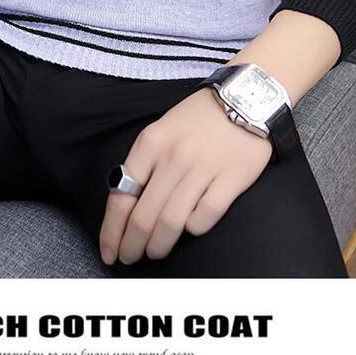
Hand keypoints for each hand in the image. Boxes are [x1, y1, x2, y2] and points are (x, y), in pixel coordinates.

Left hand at [100, 86, 271, 266]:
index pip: (121, 197)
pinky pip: (205, 216)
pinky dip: (193, 228)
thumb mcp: (161, 131)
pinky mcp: (231, 178)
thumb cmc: (199, 119)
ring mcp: (203, 168)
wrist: (245, 97)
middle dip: (132, 245)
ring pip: (171, 222)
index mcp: (149, 144)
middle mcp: (172, 157)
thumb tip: (126, 208)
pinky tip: (190, 230)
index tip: (110, 251)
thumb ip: (144, 164)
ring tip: (156, 252)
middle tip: (131, 258)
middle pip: (143, 217)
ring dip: (159, 245)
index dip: (112, 231)